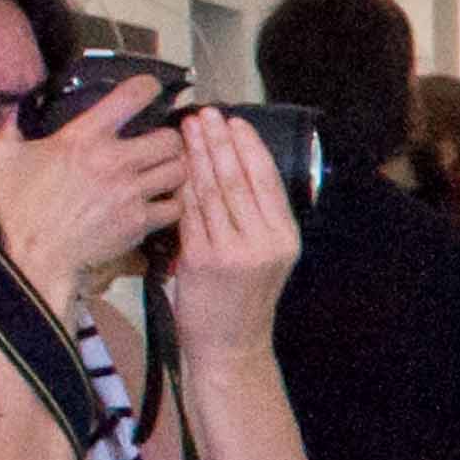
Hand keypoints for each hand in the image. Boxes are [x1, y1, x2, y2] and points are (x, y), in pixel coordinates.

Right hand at [0, 84, 188, 318]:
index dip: (147, 87)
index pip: (130, 97)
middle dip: (170, 138)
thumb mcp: (2, 158)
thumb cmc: (18, 208)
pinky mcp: (140, 222)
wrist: (34, 256)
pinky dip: (174, 204)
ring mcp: (132, 192)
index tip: (151, 89)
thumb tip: (14, 108)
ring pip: (180, 170)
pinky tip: (164, 202)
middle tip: (163, 143)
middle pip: (170, 138)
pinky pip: (176, 206)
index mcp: (84, 137)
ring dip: (177, 169)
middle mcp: (115, 160)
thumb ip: (10, 127)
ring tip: (167, 171)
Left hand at [158, 110, 300, 363]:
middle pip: (238, 180)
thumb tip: (234, 166)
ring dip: (198, 156)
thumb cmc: (241, 299)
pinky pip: (190, 214)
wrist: (230, 346)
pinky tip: (175, 167)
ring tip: (187, 130)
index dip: (249, 147)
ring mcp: (233, 252)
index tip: (234, 121)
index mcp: (284, 238)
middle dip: (219, 142)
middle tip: (205, 114)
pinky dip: (182, 187)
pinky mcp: (202, 261)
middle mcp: (264, 243)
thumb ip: (256, 218)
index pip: (266, 181)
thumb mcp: (265, 257)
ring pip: (212, 192)